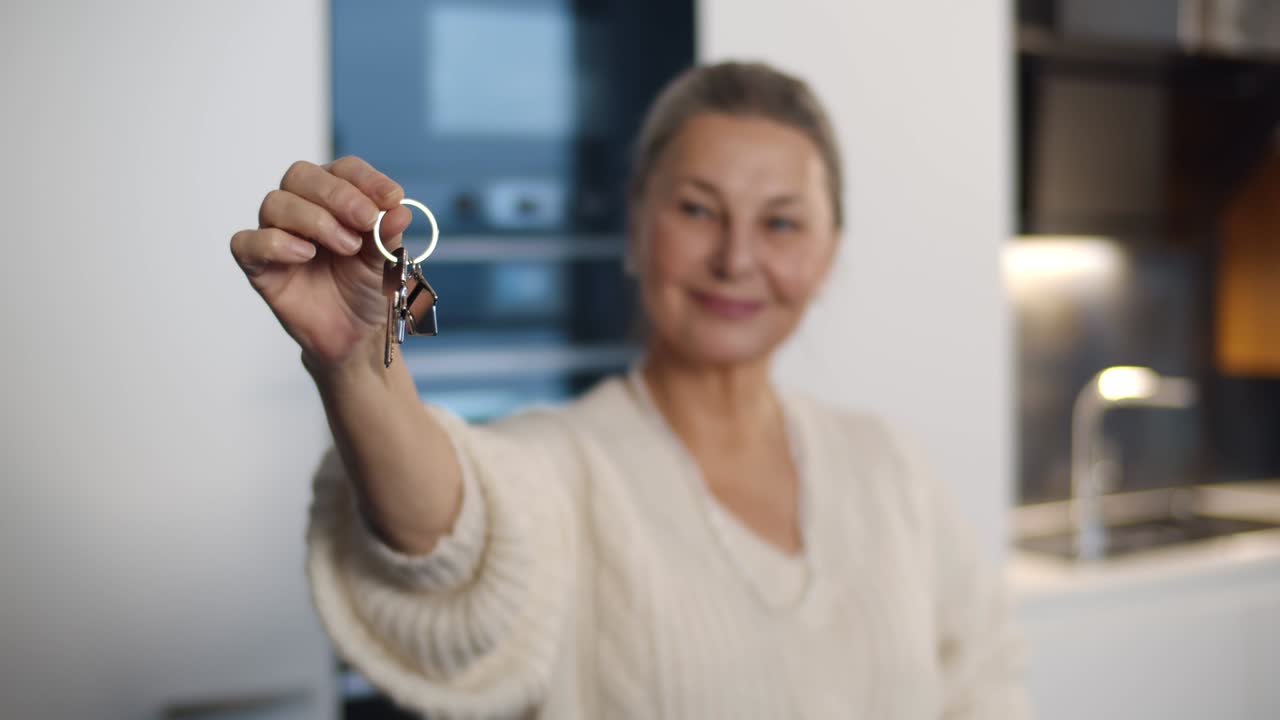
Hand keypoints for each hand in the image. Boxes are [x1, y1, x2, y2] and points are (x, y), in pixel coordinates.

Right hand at [231, 156, 411, 369]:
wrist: (356, 334)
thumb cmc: (367, 288)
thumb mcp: (388, 260)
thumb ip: (389, 234)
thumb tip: (400, 209)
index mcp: (336, 197)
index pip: (343, 169)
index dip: (366, 179)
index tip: (392, 198)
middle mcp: (302, 207)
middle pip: (301, 176)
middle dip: (338, 195)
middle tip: (366, 220)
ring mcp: (277, 233)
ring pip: (276, 203)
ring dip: (315, 220)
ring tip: (347, 247)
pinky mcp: (259, 265)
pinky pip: (247, 242)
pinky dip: (276, 243)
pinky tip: (305, 254)